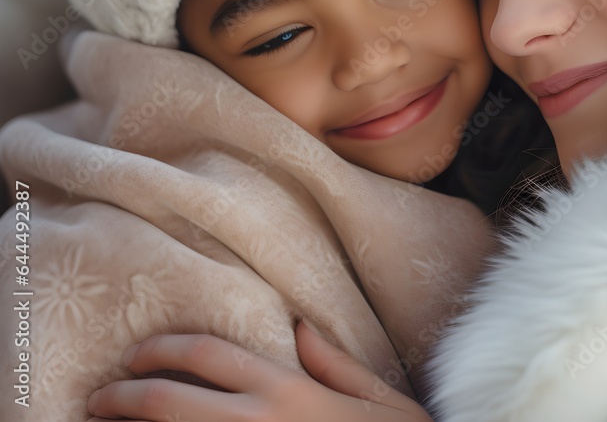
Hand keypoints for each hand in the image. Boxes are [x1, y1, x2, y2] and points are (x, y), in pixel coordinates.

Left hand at [86, 320, 432, 421]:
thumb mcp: (379, 398)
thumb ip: (334, 363)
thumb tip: (300, 325)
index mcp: (288, 390)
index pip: (208, 355)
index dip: (162, 350)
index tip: (135, 358)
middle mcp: (257, 421)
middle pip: (167, 399)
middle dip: (122, 397)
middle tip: (98, 401)